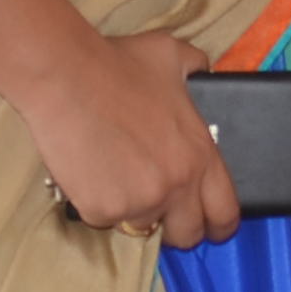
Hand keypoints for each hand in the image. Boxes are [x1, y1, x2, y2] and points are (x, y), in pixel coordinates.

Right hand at [17, 28, 240, 248]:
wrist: (65, 76)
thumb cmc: (116, 63)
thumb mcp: (172, 56)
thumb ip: (197, 70)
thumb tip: (204, 74)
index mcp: (199, 155)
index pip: (225, 213)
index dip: (218, 225)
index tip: (210, 226)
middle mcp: (176, 185)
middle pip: (188, 235)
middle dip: (175, 227)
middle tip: (157, 207)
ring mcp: (139, 202)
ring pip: (141, 227)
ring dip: (132, 209)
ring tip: (114, 174)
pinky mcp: (102, 210)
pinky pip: (103, 218)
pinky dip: (96, 202)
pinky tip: (88, 171)